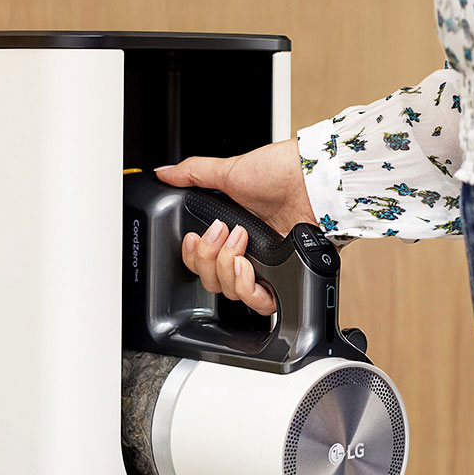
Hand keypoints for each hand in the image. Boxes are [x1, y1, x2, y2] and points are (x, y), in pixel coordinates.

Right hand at [155, 137, 315, 315]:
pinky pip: (261, 303)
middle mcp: (245, 252)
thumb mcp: (228, 171)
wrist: (309, 181)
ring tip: (241, 245)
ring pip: (232, 294)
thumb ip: (192, 173)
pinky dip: (250, 290)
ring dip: (228, 271)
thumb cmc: (278, 172)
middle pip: (211, 281)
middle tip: (224, 233)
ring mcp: (265, 267)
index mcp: (229, 232)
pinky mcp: (285, 277)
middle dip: (210, 259)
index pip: (199, 262)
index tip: (194, 239)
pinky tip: (248, 268)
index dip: (192, 256)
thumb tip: (164, 174)